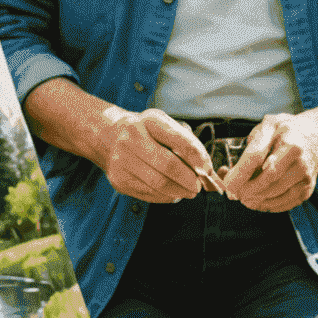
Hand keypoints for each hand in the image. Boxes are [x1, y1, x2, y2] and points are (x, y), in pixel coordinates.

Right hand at [96, 106, 214, 203]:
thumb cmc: (146, 132)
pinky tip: (172, 192)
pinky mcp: (119, 181)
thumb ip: (187, 144)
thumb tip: (206, 169)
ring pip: (158, 184)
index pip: (178, 140)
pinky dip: (165, 196)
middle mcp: (132, 139)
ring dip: (179, 191)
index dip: (197, 157)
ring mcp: (122, 161)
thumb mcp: (165, 126)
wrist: (109, 137)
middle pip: (168, 166)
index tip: (207, 169)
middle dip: (189, 180)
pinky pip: (148, 194)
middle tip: (199, 186)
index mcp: (149, 121)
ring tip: (188, 190)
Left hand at [223, 111, 317, 211]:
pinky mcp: (308, 187)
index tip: (228, 184)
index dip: (239, 174)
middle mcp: (297, 155)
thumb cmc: (287, 132)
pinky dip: (269, 205)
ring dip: (256, 200)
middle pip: (267, 178)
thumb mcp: (267, 127)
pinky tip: (260, 201)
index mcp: (283, 136)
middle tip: (235, 193)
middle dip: (247, 189)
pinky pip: (285, 202)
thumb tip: (230, 172)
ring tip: (245, 198)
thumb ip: (250, 147)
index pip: (256, 156)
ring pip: (275, 193)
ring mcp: (304, 172)